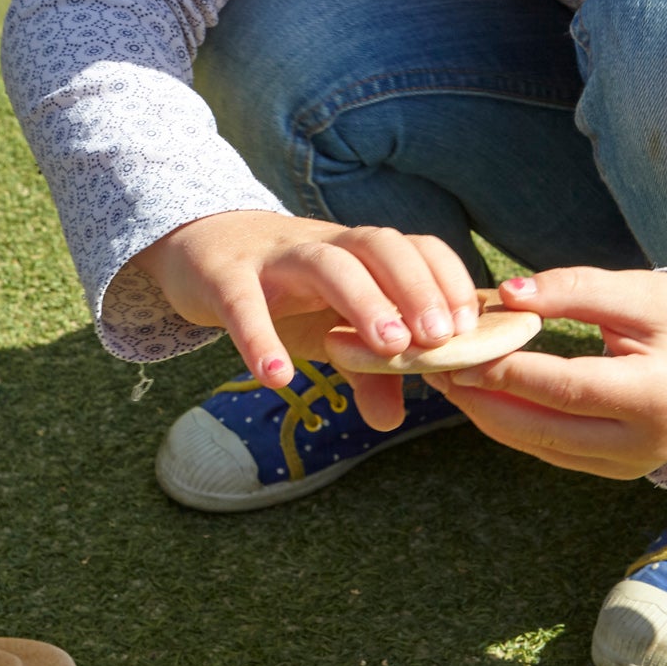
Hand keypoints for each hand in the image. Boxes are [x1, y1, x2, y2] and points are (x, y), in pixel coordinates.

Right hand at [133, 210, 479, 430]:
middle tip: (438, 339)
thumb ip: (365, 371)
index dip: (445, 280)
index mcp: (358, 253)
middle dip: (415, 289)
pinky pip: (243, 303)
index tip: (466, 328)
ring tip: (386, 350)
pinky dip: (260, 339)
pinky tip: (278, 379)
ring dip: (362, 301)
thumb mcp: (327, 329)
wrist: (201, 247)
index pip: (414, 247)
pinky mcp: (223, 276)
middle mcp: (324, 245)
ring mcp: (273, 257)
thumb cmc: (283, 292)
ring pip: (325, 264)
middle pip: (378, 246)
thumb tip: (392, 420)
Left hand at [422, 267, 666, 480]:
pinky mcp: (611, 471)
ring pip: (539, 446)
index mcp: (655, 397)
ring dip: (488, 414)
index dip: (510, 371)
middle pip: (543, 428)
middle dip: (483, 399)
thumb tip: (508, 294)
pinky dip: (512, 423)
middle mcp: (641, 445)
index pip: (567, 388)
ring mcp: (626, 466)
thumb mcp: (640, 294)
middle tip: (436, 368)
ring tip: (446, 378)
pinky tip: (482, 394)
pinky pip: (549, 450)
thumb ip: (575, 290)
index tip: (462, 350)